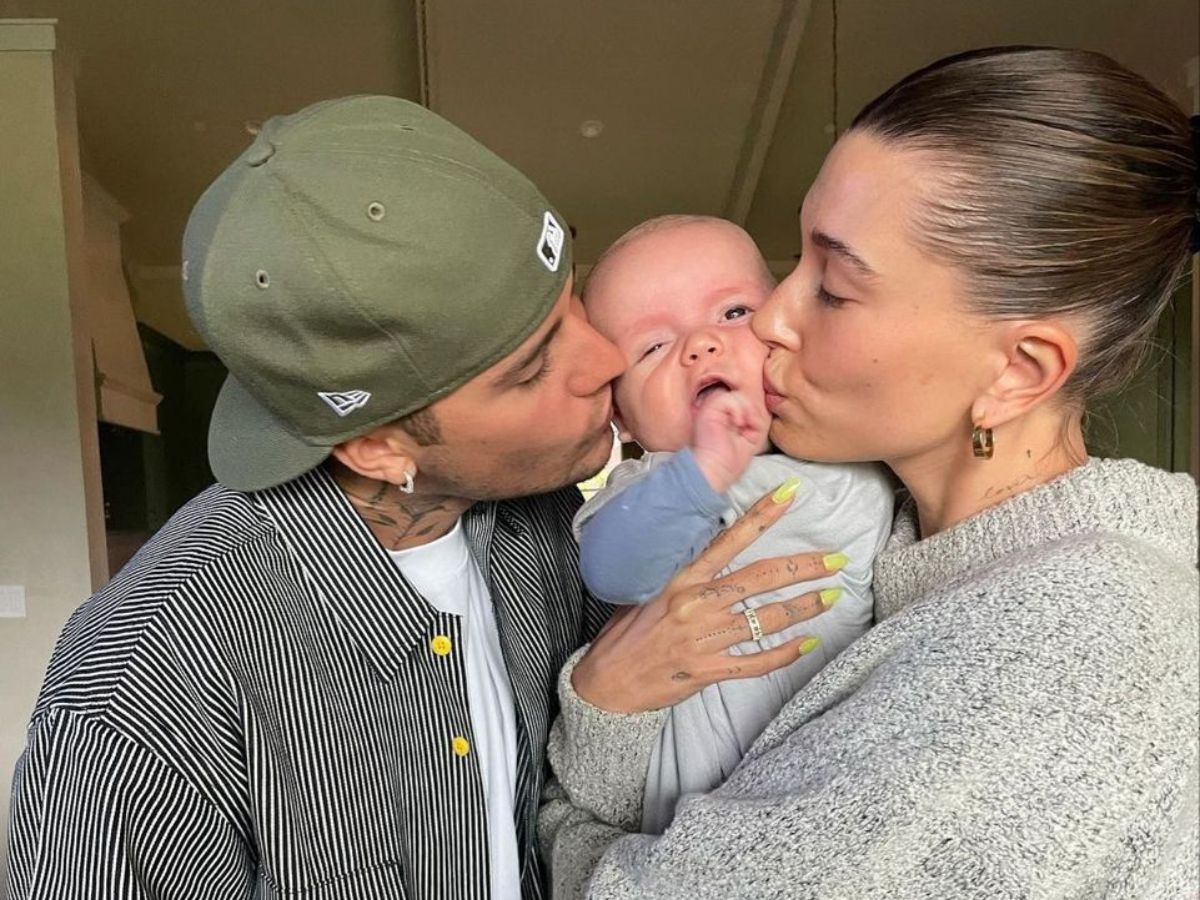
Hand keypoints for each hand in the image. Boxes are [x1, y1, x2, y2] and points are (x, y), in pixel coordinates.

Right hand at [572, 486, 841, 712]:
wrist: (605, 684)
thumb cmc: (625, 634)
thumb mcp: (647, 589)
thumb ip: (682, 573)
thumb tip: (713, 552)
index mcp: (680, 578)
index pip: (729, 539)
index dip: (762, 515)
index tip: (792, 495)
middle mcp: (695, 603)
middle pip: (760, 578)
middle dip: (804, 567)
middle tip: (837, 559)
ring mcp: (703, 638)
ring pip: (765, 619)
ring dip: (803, 608)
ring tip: (830, 596)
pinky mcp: (707, 670)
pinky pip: (756, 660)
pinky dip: (785, 653)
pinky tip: (808, 644)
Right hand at [692, 390, 769, 493]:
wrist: (715, 473)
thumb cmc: (729, 462)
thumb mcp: (750, 438)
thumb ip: (754, 420)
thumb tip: (758, 410)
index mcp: (722, 416)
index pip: (742, 401)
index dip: (753, 410)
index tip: (753, 428)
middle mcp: (715, 410)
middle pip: (741, 395)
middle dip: (752, 409)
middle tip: (752, 426)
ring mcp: (711, 409)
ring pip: (736, 394)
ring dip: (747, 409)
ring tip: (745, 425)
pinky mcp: (708, 410)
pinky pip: (729, 398)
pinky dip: (739, 409)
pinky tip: (738, 424)